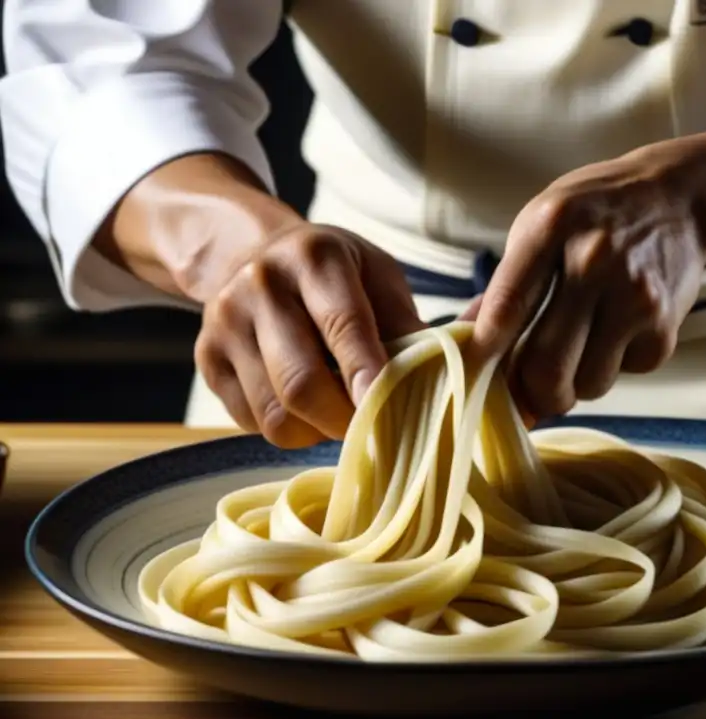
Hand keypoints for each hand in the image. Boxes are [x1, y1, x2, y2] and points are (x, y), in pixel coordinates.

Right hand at [194, 224, 423, 447]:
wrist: (254, 255)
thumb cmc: (337, 275)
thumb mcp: (378, 277)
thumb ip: (409, 324)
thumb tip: (456, 368)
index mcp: (315, 258)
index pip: (343, 326)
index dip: (366, 376)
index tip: (389, 412)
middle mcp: (261, 284)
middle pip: (300, 384)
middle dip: (343, 420)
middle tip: (372, 426)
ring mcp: (225, 322)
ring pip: (273, 414)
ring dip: (315, 432)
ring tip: (337, 413)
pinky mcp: (205, 357)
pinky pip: (250, 421)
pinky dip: (286, 428)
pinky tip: (303, 406)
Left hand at [470, 144, 705, 420]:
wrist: (680, 201)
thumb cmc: (595, 215)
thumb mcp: (541, 225)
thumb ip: (505, 285)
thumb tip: (464, 343)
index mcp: (552, 227)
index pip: (507, 306)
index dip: (484, 353)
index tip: (474, 376)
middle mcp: (595, 261)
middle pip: (547, 365)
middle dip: (532, 393)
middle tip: (529, 389)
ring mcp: (635, 296)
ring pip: (588, 384)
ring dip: (576, 383)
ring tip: (578, 351)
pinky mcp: (665, 325)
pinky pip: (626, 374)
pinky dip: (615, 367)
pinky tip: (616, 332)